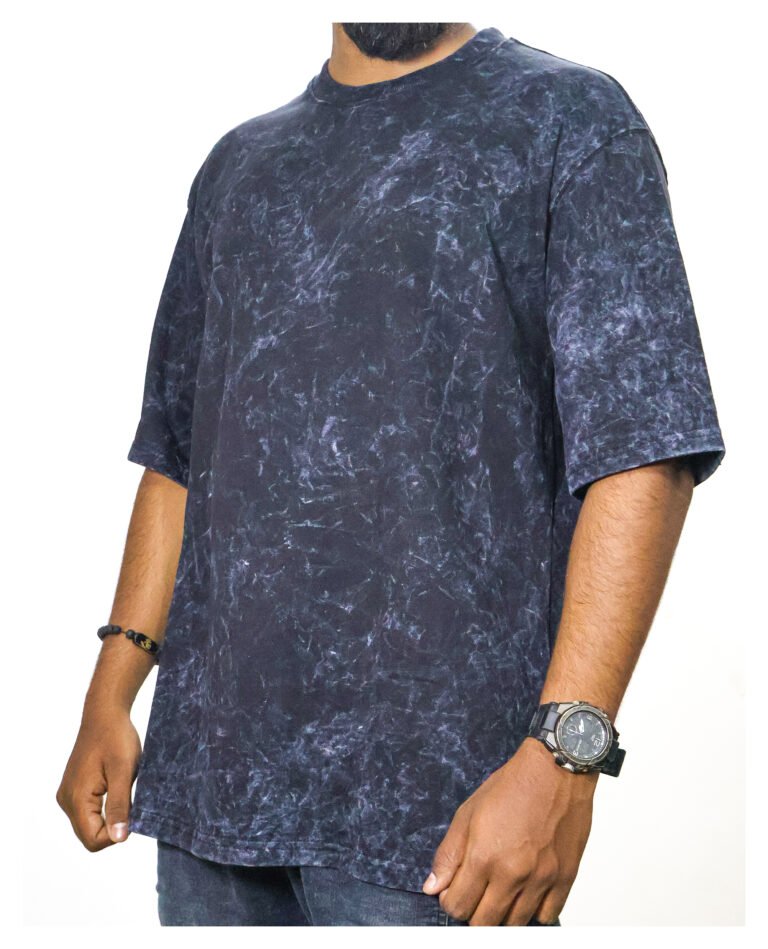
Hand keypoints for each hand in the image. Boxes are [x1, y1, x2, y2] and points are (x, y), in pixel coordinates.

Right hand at [56, 709, 141, 850]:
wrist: (105, 714)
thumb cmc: (116, 738)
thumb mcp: (123, 771)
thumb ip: (120, 806)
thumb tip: (119, 838)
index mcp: (76, 798)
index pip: (93, 840)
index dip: (116, 835)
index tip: (132, 812)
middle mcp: (66, 800)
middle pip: (89, 835)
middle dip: (113, 825)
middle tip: (130, 799)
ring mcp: (68, 794)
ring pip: (89, 824)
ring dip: (109, 815)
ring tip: (122, 789)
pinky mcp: (73, 789)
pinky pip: (88, 811)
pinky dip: (104, 807)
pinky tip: (115, 787)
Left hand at [423, 736, 597, 924]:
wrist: (557, 770)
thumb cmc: (512, 786)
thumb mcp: (468, 812)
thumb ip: (449, 854)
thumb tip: (433, 886)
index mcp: (484, 855)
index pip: (457, 906)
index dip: (449, 901)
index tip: (453, 891)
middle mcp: (513, 873)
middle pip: (483, 923)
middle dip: (472, 912)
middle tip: (474, 893)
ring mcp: (541, 879)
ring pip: (514, 925)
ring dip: (501, 914)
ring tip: (498, 892)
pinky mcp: (565, 878)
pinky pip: (547, 917)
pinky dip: (533, 912)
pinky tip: (525, 894)